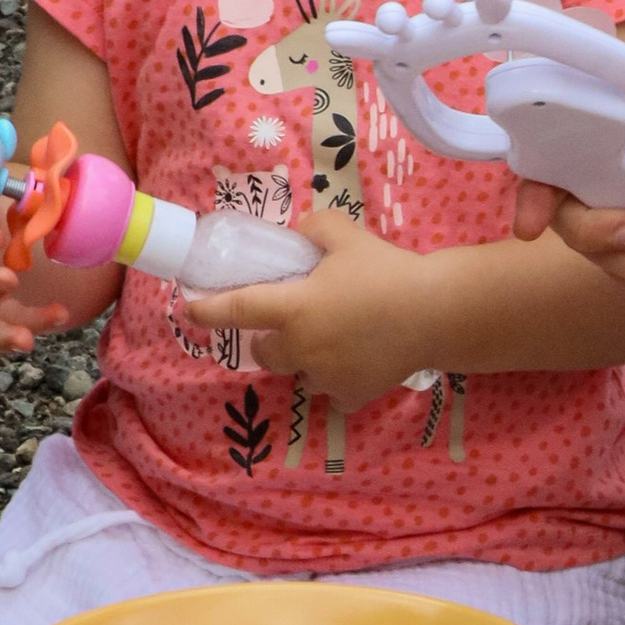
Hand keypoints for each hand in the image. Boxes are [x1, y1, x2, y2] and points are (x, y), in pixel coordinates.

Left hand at [186, 201, 444, 405]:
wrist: (434, 312)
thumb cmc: (386, 270)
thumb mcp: (346, 235)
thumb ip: (313, 229)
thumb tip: (296, 234)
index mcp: (293, 308)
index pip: (237, 309)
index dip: (208, 310)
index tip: (190, 310)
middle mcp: (301, 348)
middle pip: (263, 352)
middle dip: (267, 339)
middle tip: (288, 322)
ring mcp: (326, 376)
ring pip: (299, 373)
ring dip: (305, 359)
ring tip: (334, 339)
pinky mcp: (352, 395)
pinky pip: (333, 392)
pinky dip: (338, 380)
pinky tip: (357, 361)